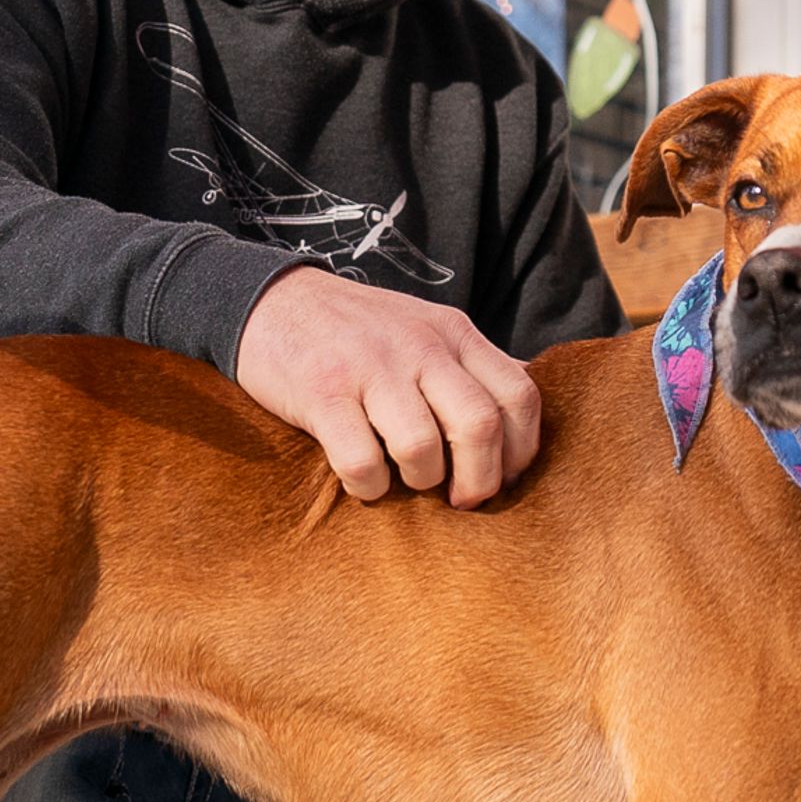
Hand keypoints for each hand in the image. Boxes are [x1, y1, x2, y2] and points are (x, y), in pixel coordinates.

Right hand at [234, 267, 544, 507]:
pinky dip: (369, 486)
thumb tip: (525, 411)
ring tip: (406, 480)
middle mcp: (420, 345)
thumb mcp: (426, 331)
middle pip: (480, 425)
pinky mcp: (322, 393)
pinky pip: (361, 461)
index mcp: (454, 332)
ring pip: (422, 448)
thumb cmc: (359, 333)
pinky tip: (363, 478)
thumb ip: (472, 367)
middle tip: (461, 500)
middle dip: (479, 480)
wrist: (275, 301)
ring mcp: (370, 367)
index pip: (520, 394)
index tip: (502, 476)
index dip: (521, 450)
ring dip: (420, 482)